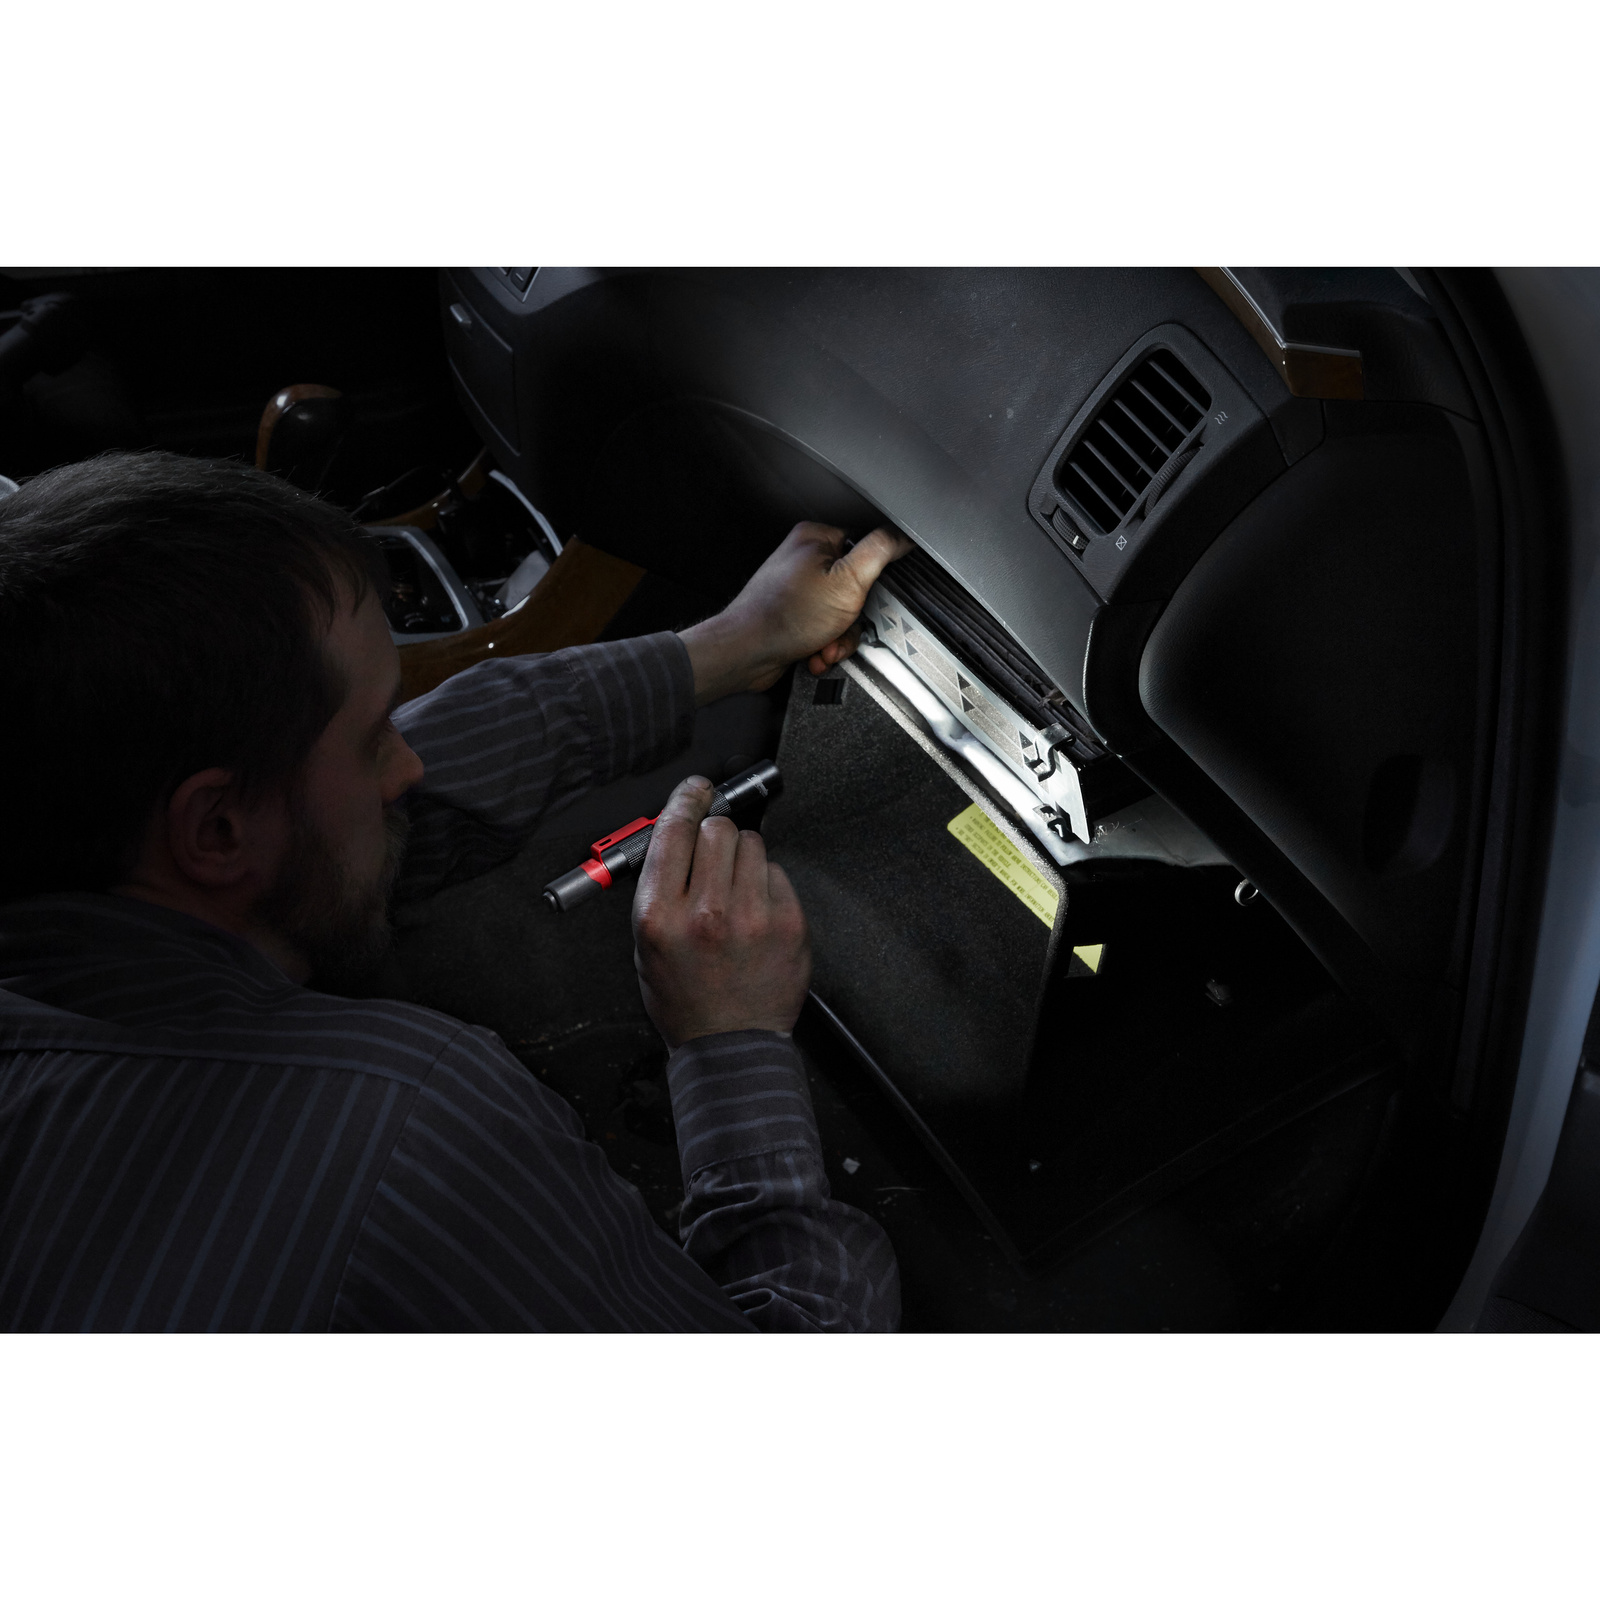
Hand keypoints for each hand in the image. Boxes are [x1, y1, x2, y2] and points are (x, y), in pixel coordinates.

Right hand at [632, 775, 811, 1047]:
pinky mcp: (788, 923)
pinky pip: (778, 873)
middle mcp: (706, 912)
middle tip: (714, 855)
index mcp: (660, 915)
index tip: (695, 790)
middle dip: (715, 834)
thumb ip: (659, 888)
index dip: (685, 800)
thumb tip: (677, 834)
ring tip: (735, 894)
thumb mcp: (646, 946)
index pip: (673, 830)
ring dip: (742, 859)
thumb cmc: (685, 999)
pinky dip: (767, 884)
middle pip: (717, 829)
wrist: (730, 1045)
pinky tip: (757, 913)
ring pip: (752, 845)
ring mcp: (752, 917)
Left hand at [680, 521, 913, 704]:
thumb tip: (902, 534)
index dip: (873, 580)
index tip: (868, 597)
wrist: (746, 654)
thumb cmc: (784, 617)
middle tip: (841, 627)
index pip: (866, 549)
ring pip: (842, 615)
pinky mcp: (794, 615)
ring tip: (824, 646)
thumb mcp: (848, 581)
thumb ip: (880, 552)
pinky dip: (823, 646)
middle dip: (852, 620)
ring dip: (838, 638)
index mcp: (817, 538)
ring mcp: (798, 589)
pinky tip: (814, 653)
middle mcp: (805, 559)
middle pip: (856, 589)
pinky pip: (824, 629)